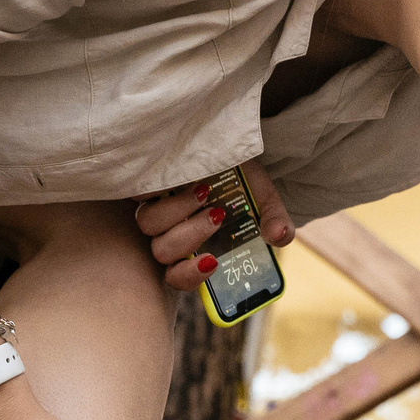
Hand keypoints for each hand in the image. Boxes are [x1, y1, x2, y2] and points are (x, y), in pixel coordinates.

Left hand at [133, 158, 295, 293]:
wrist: (225, 142)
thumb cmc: (242, 178)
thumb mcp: (263, 199)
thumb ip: (275, 221)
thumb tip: (280, 236)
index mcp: (196, 247)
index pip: (179, 277)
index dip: (190, 276)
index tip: (211, 260)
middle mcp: (170, 233)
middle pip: (164, 252)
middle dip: (191, 236)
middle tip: (217, 214)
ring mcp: (154, 210)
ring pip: (150, 225)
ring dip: (177, 211)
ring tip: (203, 191)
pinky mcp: (142, 186)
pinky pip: (140, 195)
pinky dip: (158, 188)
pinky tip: (181, 177)